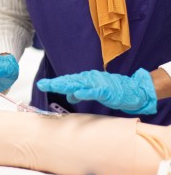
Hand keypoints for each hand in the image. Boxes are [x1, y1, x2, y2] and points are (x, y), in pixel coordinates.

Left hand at [37, 68, 156, 114]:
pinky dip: (86, 92)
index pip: (67, 81)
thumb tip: (69, 95)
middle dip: (56, 83)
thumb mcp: (94, 92)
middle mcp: (89, 79)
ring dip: (67, 85)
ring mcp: (98, 84)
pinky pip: (95, 92)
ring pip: (79, 84)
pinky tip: (77, 93)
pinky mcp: (107, 91)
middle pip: (70, 81)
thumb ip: (81, 92)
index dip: (54, 83)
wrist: (132, 90)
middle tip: (43, 84)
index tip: (41, 84)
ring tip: (55, 85)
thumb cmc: (112, 90)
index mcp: (86, 80)